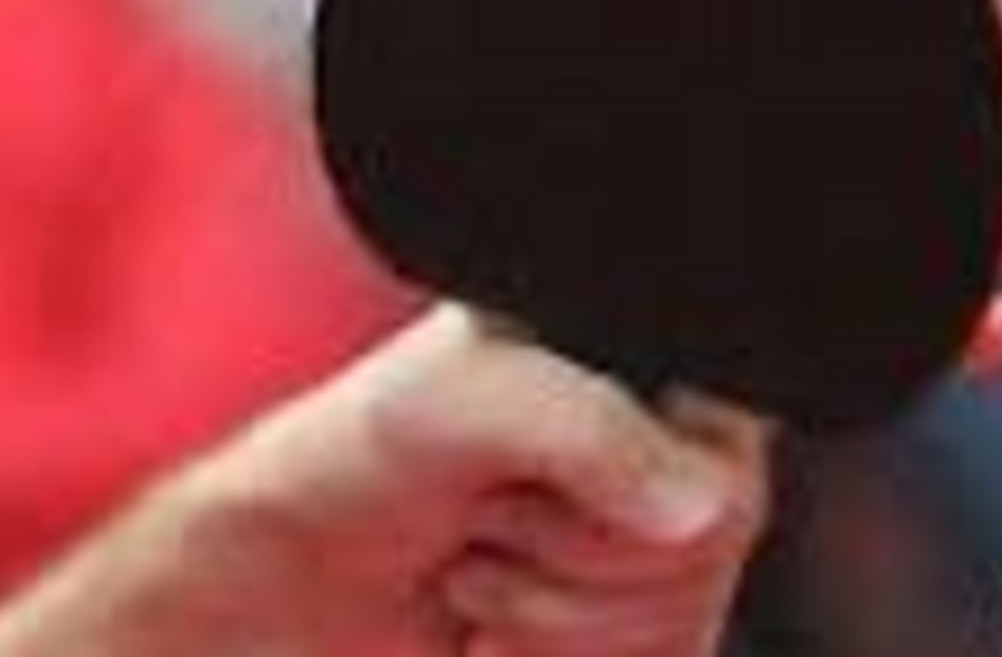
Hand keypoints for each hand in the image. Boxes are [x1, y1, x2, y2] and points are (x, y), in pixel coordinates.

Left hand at [0, 302, 771, 655]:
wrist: (273, 589)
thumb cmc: (346, 461)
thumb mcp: (455, 404)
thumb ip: (588, 431)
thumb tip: (705, 506)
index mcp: (641, 371)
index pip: (728, 457)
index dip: (630, 497)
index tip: (524, 487)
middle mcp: (659, 457)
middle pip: (707, 557)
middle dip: (575, 566)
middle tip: (484, 524)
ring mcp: (642, 555)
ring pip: (679, 630)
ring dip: (553, 627)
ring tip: (476, 573)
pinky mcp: (619, 639)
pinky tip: (490, 638)